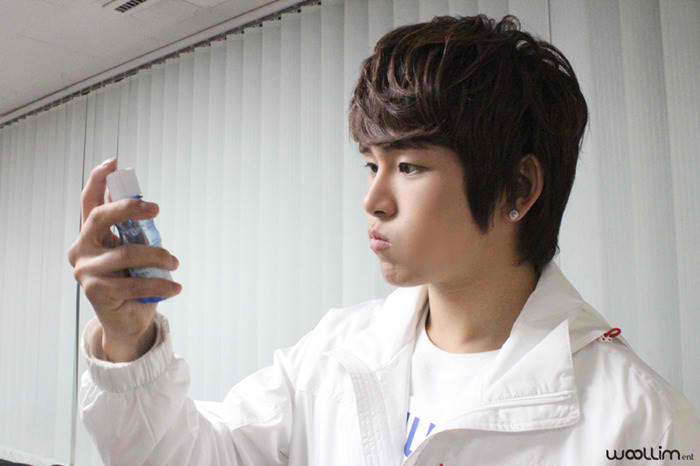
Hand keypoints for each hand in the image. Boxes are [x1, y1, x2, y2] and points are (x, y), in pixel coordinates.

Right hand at [67, 158, 181, 360]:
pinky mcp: (97, 292)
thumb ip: (133, 231)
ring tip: (174, 263)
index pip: (89, 203)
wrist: (127, 321)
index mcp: (90, 236)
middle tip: (155, 209)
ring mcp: (85, 271)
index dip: (98, 180)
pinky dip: (161, 284)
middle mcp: (81, 249)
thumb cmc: (133, 281)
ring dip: (158, 256)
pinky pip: (135, 283)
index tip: (114, 162)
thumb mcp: (133, 251)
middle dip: (129, 207)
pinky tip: (175, 287)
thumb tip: (145, 206)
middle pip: (101, 217)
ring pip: (127, 253)